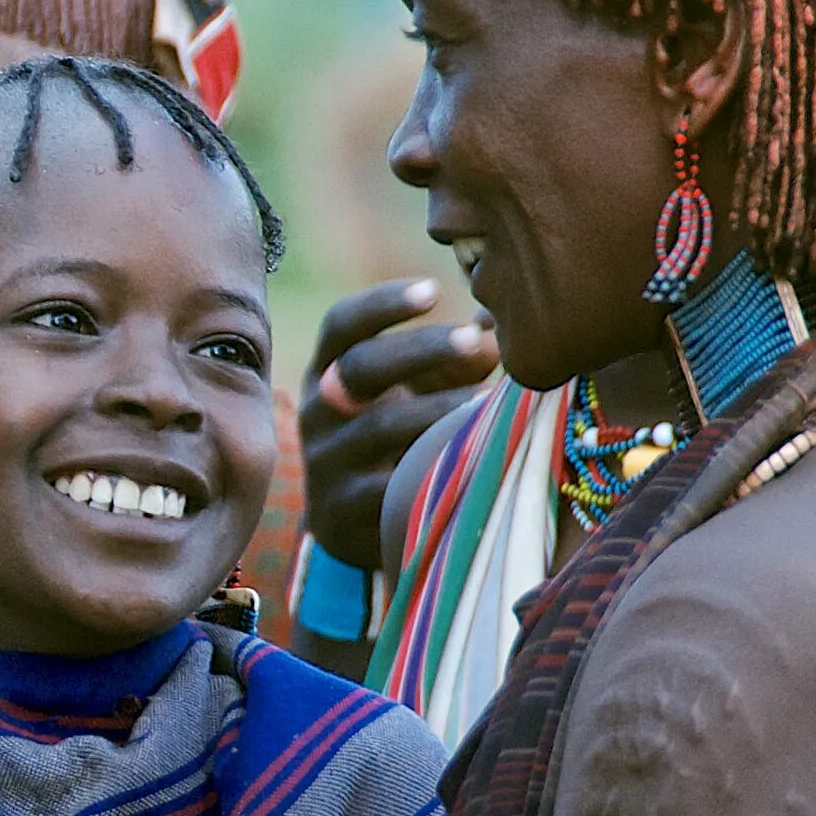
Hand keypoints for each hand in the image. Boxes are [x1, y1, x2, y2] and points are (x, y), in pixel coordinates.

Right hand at [298, 279, 497, 569]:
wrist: (353, 524)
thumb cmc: (397, 438)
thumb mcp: (416, 392)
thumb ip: (454, 359)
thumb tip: (496, 325)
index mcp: (329, 370)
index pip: (342, 324)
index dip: (383, 305)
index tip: (433, 290)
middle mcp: (319, 411)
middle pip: (359, 367)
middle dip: (419, 349)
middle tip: (475, 338)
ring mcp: (325, 461)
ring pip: (379, 427)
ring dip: (439, 410)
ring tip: (491, 402)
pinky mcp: (341, 511)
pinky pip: (388, 488)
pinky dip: (432, 470)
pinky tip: (474, 460)